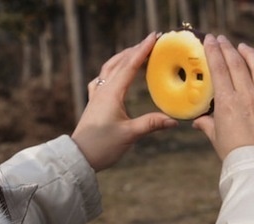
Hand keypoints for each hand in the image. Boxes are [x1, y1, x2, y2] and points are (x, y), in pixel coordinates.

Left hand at [71, 32, 178, 171]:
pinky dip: (111, 70)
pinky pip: (102, 79)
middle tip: (152, 42)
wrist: (79, 156)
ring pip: (109, 68)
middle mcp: (103, 90)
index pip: (130, 66)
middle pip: (120, 62)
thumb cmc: (102, 146)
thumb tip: (174, 120)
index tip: (155, 36)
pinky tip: (113, 73)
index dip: (143, 50)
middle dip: (136, 50)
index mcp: (112, 93)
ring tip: (136, 52)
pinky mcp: (94, 103)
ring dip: (123, 58)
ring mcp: (96, 95)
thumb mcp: (129, 135)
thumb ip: (151, 124)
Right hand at [193, 35, 253, 159]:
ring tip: (244, 48)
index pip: (219, 69)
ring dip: (250, 54)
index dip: (213, 51)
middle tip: (222, 39)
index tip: (210, 40)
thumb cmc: (236, 156)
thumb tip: (198, 121)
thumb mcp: (216, 139)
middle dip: (227, 47)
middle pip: (236, 63)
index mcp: (227, 103)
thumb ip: (208, 125)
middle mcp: (248, 96)